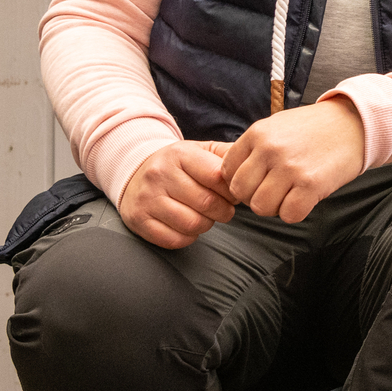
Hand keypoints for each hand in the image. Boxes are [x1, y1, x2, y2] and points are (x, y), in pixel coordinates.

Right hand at [119, 140, 237, 248]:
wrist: (135, 172)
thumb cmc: (179, 165)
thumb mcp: (201, 150)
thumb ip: (228, 154)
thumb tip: (256, 159)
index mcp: (179, 154)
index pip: (217, 176)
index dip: (231, 189)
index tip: (233, 193)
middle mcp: (159, 174)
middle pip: (207, 203)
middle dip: (223, 211)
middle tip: (224, 209)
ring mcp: (147, 198)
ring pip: (191, 224)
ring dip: (206, 225)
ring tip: (206, 216)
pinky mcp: (139, 220)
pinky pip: (174, 239)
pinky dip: (188, 237)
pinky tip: (188, 226)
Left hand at [221, 99, 367, 223]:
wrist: (354, 123)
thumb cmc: (313, 129)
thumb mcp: (276, 127)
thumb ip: (253, 148)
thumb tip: (230, 179)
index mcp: (257, 133)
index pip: (227, 172)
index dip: (241, 182)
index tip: (257, 182)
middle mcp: (270, 149)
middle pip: (240, 193)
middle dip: (254, 197)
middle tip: (274, 191)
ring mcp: (290, 167)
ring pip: (261, 207)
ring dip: (275, 207)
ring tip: (290, 194)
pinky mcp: (311, 184)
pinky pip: (288, 214)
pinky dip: (295, 212)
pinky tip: (305, 198)